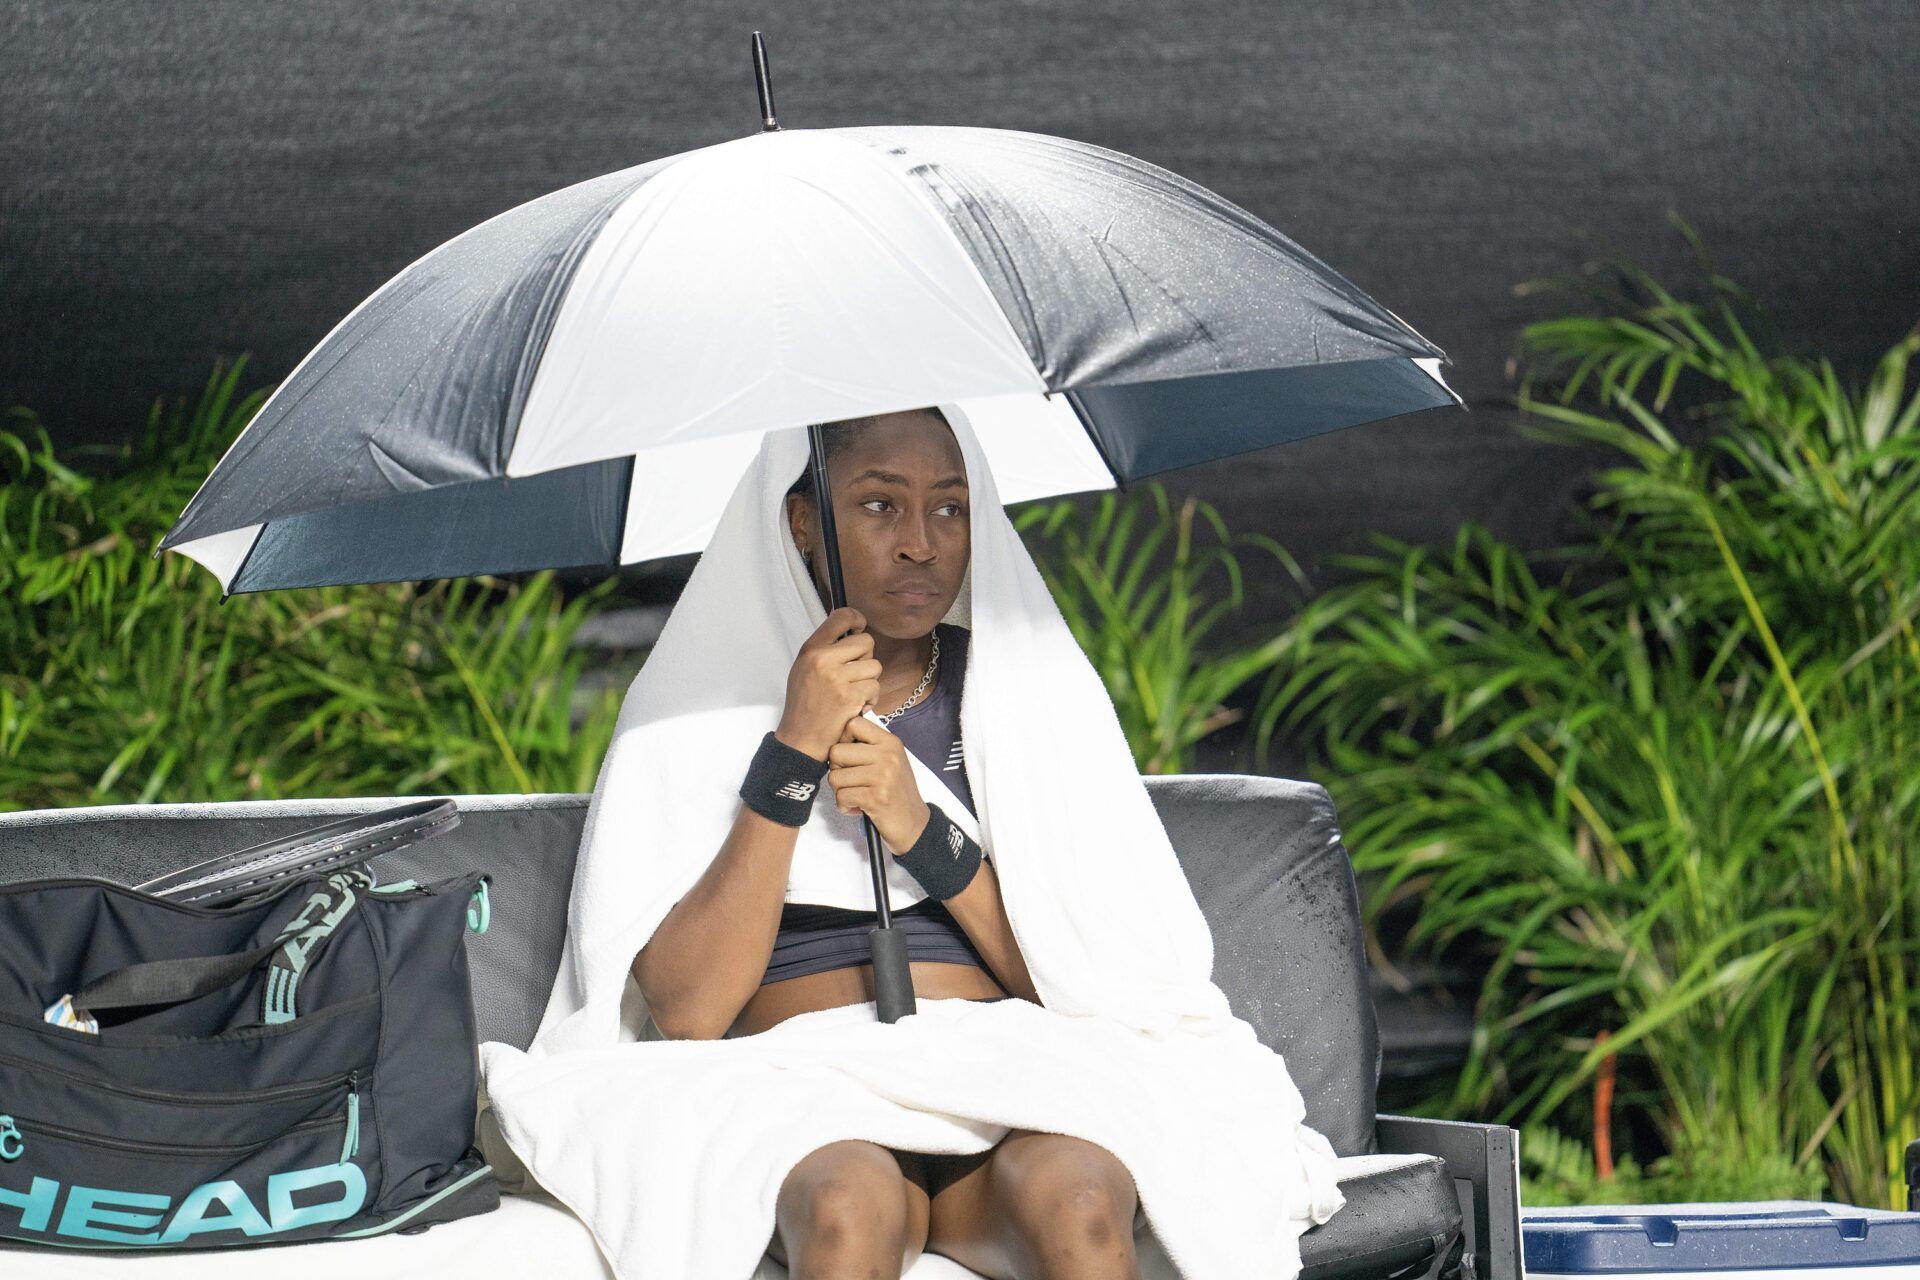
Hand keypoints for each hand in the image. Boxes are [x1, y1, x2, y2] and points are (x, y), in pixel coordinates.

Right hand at [775, 608, 880, 760]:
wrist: (801, 738)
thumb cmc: (804, 704)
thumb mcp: (804, 668)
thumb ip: (825, 648)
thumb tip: (849, 628)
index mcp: (812, 649)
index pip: (841, 617)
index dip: (857, 619)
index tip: (860, 628)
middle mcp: (824, 659)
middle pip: (866, 642)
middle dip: (866, 657)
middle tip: (855, 673)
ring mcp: (838, 678)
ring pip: (875, 666)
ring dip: (869, 680)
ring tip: (854, 692)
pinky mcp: (851, 696)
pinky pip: (875, 687)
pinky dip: (870, 698)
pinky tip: (856, 705)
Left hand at [827, 716, 931, 852]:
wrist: (913, 823)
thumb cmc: (896, 792)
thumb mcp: (890, 761)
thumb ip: (869, 747)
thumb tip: (837, 738)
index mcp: (890, 742)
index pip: (853, 724)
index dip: (842, 739)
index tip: (849, 756)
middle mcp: (887, 755)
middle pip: (836, 751)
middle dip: (837, 770)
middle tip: (851, 782)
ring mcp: (882, 776)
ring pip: (835, 776)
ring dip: (840, 791)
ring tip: (857, 796)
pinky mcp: (875, 797)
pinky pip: (841, 796)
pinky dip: (845, 806)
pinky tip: (858, 808)